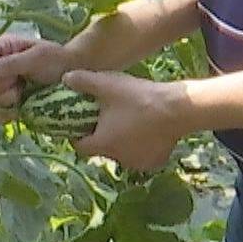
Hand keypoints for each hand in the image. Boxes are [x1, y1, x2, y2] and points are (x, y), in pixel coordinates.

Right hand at [0, 34, 72, 116]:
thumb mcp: (36, 57)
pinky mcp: (9, 105)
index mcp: (0, 49)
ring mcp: (2, 87)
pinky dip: (6, 115)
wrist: (75, 74)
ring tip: (23, 94)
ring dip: (5, 101)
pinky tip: (19, 109)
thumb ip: (10, 64)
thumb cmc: (56, 58)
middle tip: (17, 85)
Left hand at [63, 70, 187, 171]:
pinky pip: (141, 155)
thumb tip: (65, 78)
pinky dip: (140, 146)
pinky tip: (146, 129)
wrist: (177, 109)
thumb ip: (83, 81)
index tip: (82, 121)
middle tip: (108, 115)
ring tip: (128, 120)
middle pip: (102, 149)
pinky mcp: (154, 162)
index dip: (77, 135)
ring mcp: (138, 163)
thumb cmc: (139, 98)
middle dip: (101, 135)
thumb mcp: (107, 85)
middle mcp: (118, 159)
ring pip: (122, 152)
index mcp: (103, 144)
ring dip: (121, 141)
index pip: (80, 146)